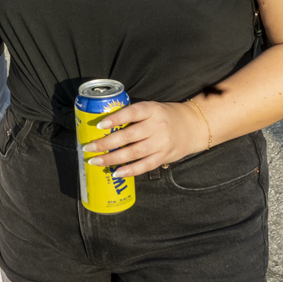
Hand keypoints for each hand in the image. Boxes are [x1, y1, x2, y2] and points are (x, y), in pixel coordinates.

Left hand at [81, 100, 205, 177]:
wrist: (193, 125)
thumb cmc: (165, 116)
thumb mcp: (152, 108)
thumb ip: (133, 116)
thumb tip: (105, 126)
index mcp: (152, 110)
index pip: (132, 113)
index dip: (115, 119)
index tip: (99, 125)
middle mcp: (157, 126)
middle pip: (128, 136)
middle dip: (106, 143)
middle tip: (89, 147)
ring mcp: (161, 143)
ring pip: (133, 153)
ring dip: (112, 158)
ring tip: (96, 161)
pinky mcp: (164, 157)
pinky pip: (144, 166)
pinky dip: (130, 170)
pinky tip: (116, 172)